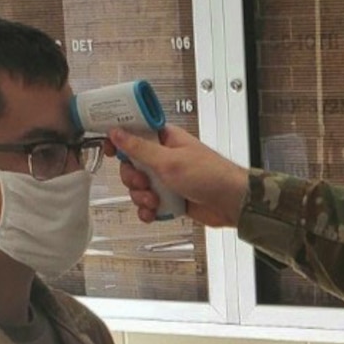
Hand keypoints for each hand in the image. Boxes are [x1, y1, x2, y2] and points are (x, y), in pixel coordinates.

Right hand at [106, 125, 248, 227]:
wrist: (232, 204)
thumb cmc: (211, 175)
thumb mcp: (170, 160)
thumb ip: (140, 148)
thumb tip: (117, 133)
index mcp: (166, 139)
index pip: (135, 131)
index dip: (120, 138)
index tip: (111, 148)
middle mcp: (165, 157)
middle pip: (131, 163)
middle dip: (132, 177)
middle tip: (144, 181)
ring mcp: (167, 178)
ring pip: (138, 186)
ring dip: (141, 196)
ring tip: (155, 199)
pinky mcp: (170, 197)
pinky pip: (148, 203)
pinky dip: (148, 210)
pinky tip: (155, 212)